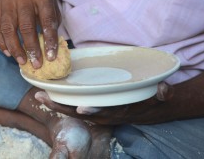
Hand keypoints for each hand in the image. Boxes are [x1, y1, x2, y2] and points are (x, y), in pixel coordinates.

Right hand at [0, 0, 60, 67]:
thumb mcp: (51, 2)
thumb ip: (51, 22)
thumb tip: (49, 47)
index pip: (46, 21)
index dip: (49, 41)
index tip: (51, 57)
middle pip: (26, 27)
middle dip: (31, 49)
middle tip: (36, 64)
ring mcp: (6, 1)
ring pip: (8, 29)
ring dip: (15, 48)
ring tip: (22, 61)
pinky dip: (1, 42)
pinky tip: (8, 52)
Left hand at [35, 82, 174, 124]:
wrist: (154, 109)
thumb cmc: (157, 101)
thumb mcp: (164, 97)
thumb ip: (164, 94)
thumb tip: (164, 90)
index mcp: (122, 111)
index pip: (107, 112)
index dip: (95, 111)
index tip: (81, 108)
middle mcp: (109, 114)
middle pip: (84, 112)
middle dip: (63, 107)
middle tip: (42, 98)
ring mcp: (102, 113)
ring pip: (77, 109)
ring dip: (58, 104)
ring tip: (39, 96)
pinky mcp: (99, 108)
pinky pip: (79, 105)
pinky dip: (65, 101)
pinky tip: (53, 94)